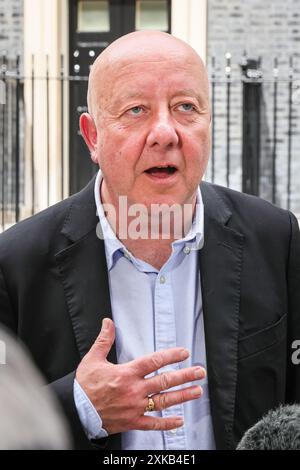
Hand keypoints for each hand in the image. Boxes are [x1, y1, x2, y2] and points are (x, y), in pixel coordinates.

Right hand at [76, 318, 205, 434]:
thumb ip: (104, 340)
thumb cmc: (84, 386)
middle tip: (199, 372)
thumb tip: (108, 322)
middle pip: (165, 381)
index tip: (184, 353)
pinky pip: (153, 424)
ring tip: (197, 391)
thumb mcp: (93, 359)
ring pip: (164, 401)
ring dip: (183, 396)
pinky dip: (167, 423)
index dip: (171, 356)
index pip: (154, 361)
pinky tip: (179, 420)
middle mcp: (134, 390)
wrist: (75, 410)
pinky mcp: (132, 422)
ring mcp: (135, 407)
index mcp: (126, 373)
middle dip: (185, 376)